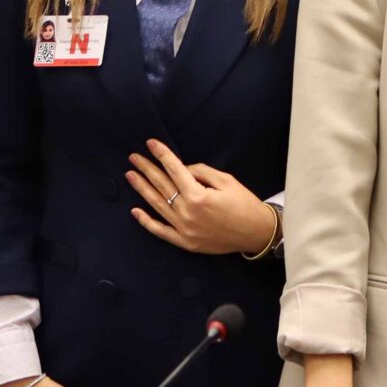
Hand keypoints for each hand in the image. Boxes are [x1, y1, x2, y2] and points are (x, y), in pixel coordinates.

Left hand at [126, 139, 275, 254]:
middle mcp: (187, 213)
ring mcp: (184, 230)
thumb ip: (200, 172)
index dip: (161, 155)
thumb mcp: (226, 180)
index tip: (150, 143)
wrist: (256, 233)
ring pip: (157, 206)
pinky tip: (135, 211)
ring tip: (130, 175)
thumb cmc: (244, 203)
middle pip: (161, 186)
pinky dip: (147, 222)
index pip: (174, 170)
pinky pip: (161, 232)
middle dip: (147, 169)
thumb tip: (180, 169)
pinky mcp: (185, 243)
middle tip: (133, 157)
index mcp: (198, 196)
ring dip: (142, 189)